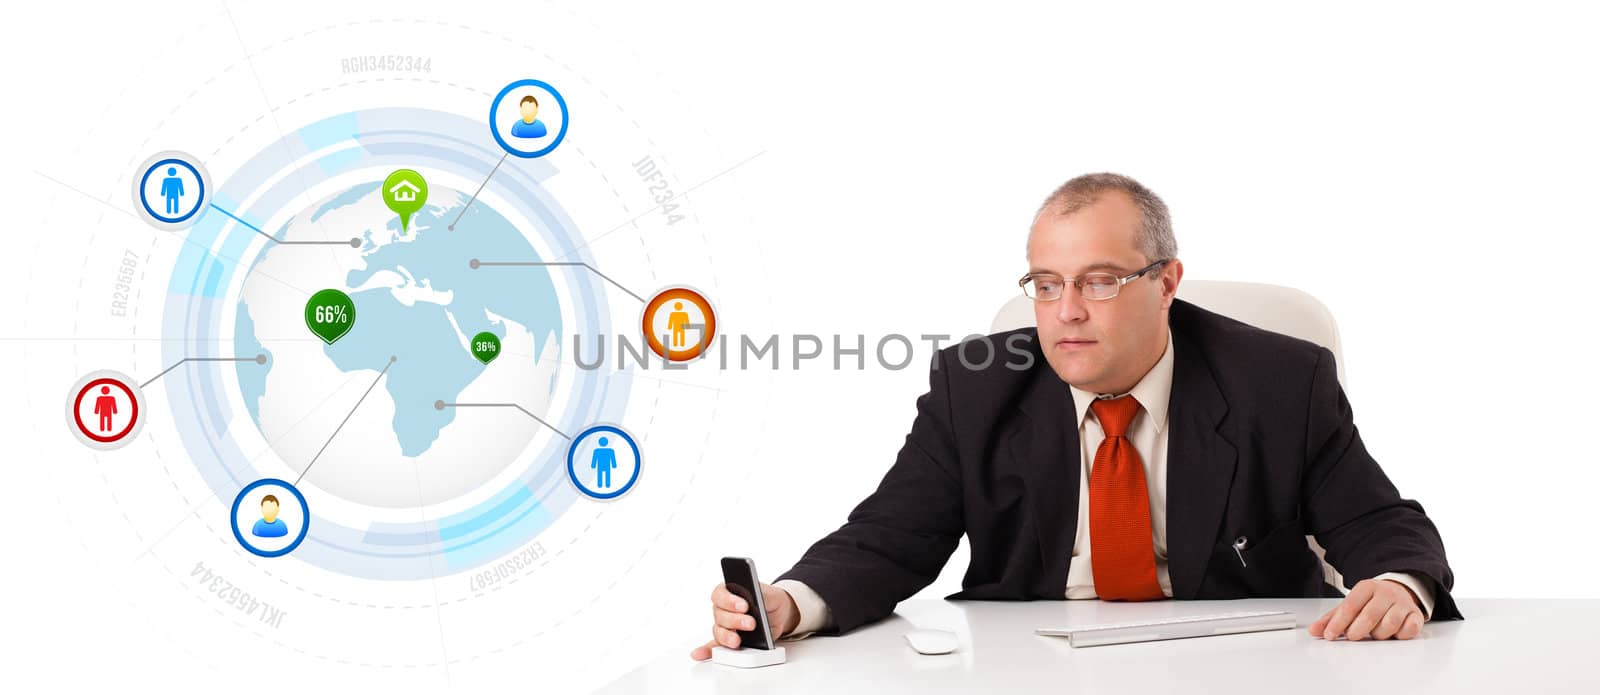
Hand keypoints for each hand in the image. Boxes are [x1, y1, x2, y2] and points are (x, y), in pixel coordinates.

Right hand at [689, 582, 799, 660]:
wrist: (779, 613)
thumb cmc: (770, 600)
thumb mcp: (770, 594)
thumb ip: (762, 596)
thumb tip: (756, 601)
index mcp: (730, 592)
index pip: (720, 594)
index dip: (729, 601)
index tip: (743, 606)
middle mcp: (723, 609)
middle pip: (720, 615)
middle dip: (735, 621)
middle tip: (751, 624)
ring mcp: (724, 626)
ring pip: (718, 631)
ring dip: (727, 636)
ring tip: (738, 641)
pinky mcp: (729, 640)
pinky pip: (714, 646)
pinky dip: (706, 651)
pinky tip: (699, 654)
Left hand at [1309, 578, 1424, 640]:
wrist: (1399, 591)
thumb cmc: (1371, 602)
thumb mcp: (1350, 606)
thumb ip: (1331, 618)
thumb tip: (1314, 631)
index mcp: (1366, 587)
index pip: (1349, 606)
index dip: (1338, 623)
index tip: (1329, 635)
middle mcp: (1386, 593)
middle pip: (1369, 615)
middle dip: (1357, 630)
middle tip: (1352, 636)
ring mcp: (1403, 604)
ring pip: (1389, 624)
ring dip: (1378, 634)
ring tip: (1374, 632)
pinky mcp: (1416, 615)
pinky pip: (1409, 630)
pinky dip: (1399, 635)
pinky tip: (1393, 634)